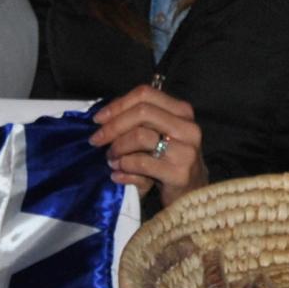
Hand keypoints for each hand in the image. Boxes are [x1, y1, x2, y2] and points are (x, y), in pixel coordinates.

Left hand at [90, 84, 206, 205]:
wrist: (192, 193)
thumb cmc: (169, 160)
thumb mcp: (159, 134)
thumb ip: (139, 120)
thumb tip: (106, 113)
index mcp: (182, 112)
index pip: (145, 94)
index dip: (118, 104)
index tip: (98, 119)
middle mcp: (188, 127)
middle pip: (142, 112)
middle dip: (113, 126)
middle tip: (96, 140)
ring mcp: (186, 151)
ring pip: (140, 136)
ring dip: (117, 148)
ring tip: (110, 159)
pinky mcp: (179, 174)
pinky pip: (141, 163)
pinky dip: (123, 167)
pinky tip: (117, 174)